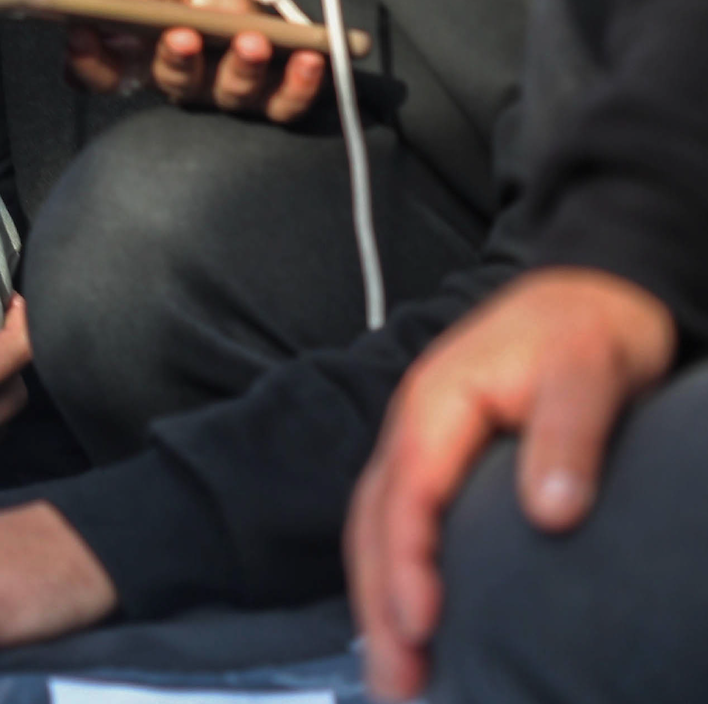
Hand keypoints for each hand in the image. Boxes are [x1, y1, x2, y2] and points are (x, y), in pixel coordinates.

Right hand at [65, 0, 325, 120]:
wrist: (253, 8)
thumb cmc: (200, 1)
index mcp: (140, 61)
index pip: (100, 75)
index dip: (86, 61)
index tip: (82, 33)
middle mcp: (181, 86)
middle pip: (173, 84)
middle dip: (177, 61)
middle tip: (181, 35)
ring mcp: (228, 97)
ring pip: (231, 96)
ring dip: (242, 70)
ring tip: (251, 41)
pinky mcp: (274, 102)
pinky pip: (286, 104)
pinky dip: (300, 84)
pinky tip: (311, 57)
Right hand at [346, 266, 673, 701]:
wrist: (585, 295)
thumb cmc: (585, 332)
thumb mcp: (587, 373)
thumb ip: (568, 439)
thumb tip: (552, 513)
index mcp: (435, 404)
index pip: (406, 494)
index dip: (408, 563)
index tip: (425, 625)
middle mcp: (412, 430)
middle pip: (372, 525)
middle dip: (378, 607)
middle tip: (398, 684)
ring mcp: (417, 448)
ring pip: (374, 534)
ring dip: (378, 607)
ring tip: (396, 680)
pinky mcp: (435, 466)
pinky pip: (395, 529)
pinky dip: (392, 583)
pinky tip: (410, 628)